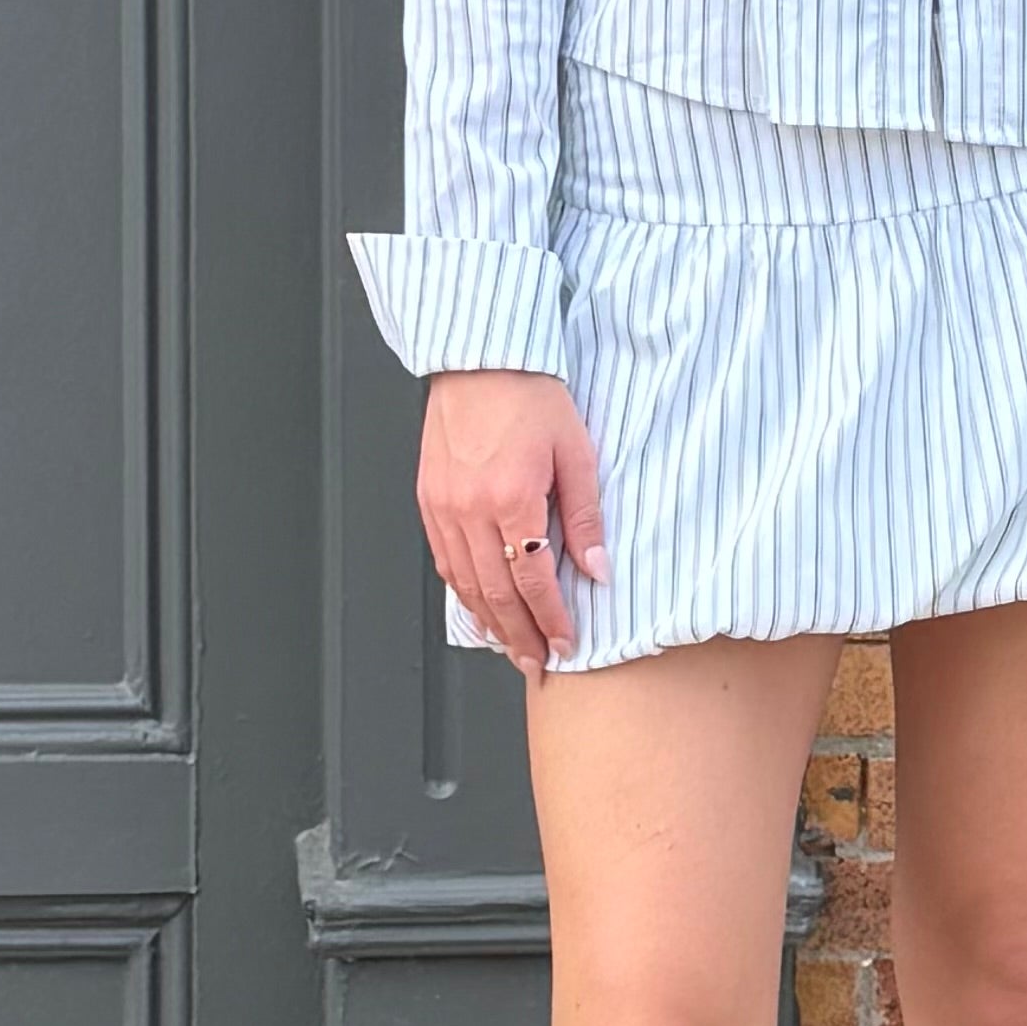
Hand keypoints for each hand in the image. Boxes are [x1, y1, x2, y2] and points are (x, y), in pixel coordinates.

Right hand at [418, 369, 606, 677]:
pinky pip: (445, 560)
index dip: (551, 620)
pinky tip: (479, 606)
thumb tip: (597, 571)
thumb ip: (584, 518)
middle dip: (520, 635)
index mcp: (512, 499)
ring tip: (511, 646)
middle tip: (537, 663)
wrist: (481, 361)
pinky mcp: (429, 499)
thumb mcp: (576, 453)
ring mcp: (444, 507)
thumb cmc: (531, 397)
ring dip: (490, 621)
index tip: (566, 644)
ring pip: (466, 583)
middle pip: (497, 593)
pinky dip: (463, 590)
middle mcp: (471, 510)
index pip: (533, 581)